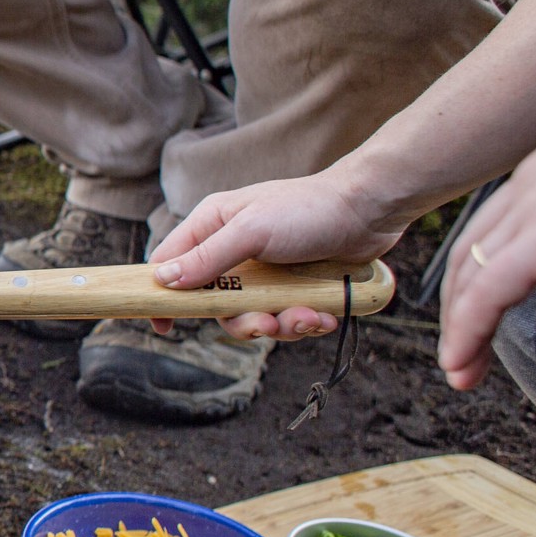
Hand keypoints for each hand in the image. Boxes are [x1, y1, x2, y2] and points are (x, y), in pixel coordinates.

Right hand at [150, 168, 402, 341]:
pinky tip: (324, 314)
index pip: (170, 264)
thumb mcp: (252, 230)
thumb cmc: (309, 208)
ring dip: (281, 324)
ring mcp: (264, 271)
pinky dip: (305, 322)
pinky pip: (285, 317)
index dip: (163, 296)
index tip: (165, 328)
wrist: (371, 210)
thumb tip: (164, 281)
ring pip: (252, 315)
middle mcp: (233, 250)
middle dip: (243, 320)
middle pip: (214, 303)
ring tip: (308, 317)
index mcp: (212, 226)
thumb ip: (208, 257)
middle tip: (267, 324)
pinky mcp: (293, 286)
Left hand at [437, 110, 535, 388]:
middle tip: (459, 360)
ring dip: (460, 326)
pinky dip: (470, 327)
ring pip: (473, 271)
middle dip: (460, 306)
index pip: (496, 228)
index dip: (478, 277)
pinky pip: (491, 286)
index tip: (477, 319)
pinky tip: (459, 362)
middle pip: (473, 251)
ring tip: (459, 373)